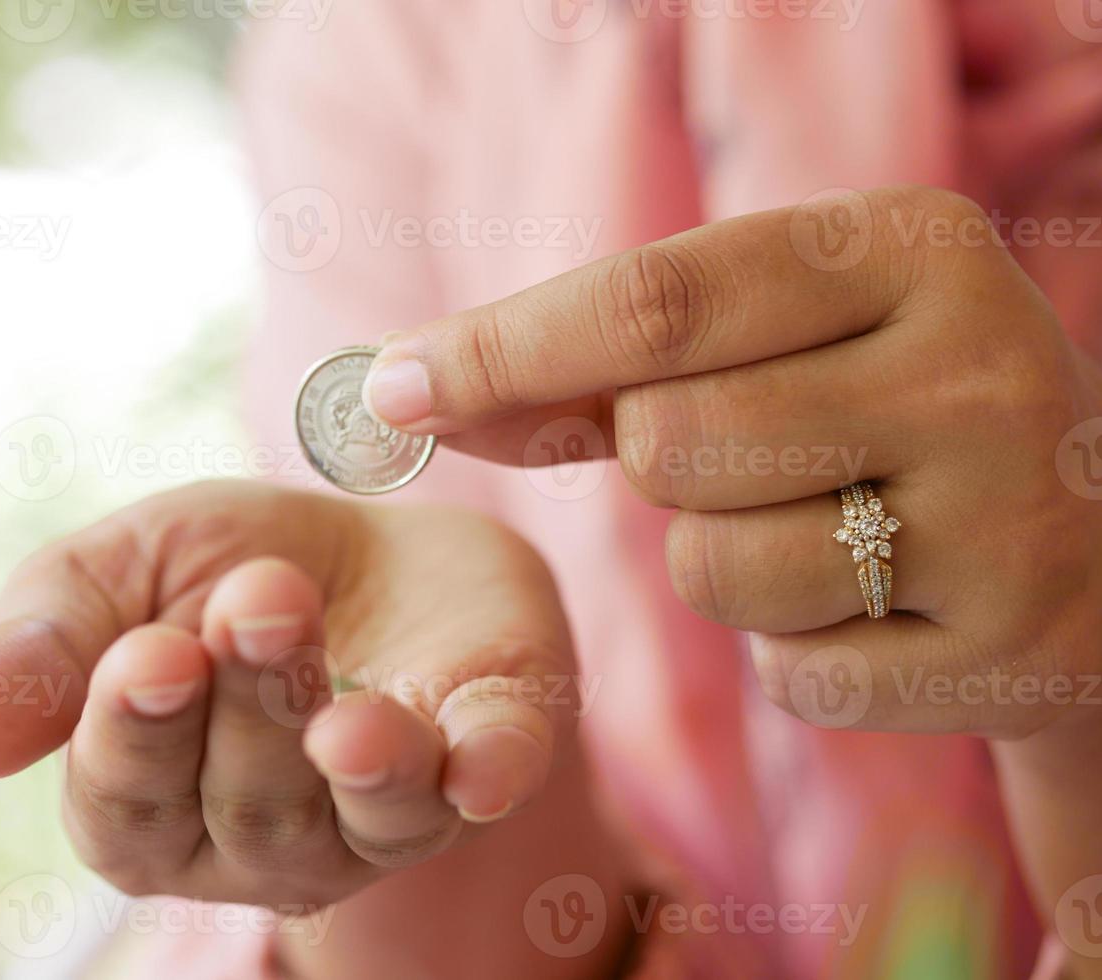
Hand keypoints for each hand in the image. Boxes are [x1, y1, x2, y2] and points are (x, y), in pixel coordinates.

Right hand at [0, 481, 575, 907]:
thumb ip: (43, 645)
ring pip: (362, 811)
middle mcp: (267, 839)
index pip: (127, 805)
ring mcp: (382, 813)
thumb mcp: (118, 576)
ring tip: (346, 708)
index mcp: (156, 802)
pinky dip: (487, 775)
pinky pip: (491, 783)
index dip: (134, 735)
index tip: (150, 652)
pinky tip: (480, 767)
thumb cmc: (222, 568)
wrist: (365, 532)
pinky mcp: (486, 757)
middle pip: (249, 805)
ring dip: (357, 757)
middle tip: (258, 597)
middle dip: (251, 703)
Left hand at [364, 185, 1101, 740]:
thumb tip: (409, 389)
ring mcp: (1005, 515)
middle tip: (752, 455)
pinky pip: (787, 676)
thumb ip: (604, 363)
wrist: (1096, 536)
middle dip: (658, 467)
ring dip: (727, 565)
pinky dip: (796, 653)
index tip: (391, 385)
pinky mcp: (1007, 647)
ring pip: (712, 569)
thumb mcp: (780, 341)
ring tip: (828, 531)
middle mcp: (975, 365)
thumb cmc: (886, 411)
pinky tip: (882, 609)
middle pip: (666, 443)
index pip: (653, 303)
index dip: (503, 350)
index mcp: (910, 250)